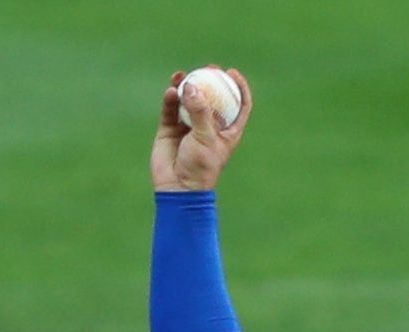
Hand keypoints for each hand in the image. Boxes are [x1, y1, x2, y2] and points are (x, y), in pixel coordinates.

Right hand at [150, 67, 252, 192]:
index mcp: (227, 131)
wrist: (178, 187)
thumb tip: (192, 85)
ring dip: (186, 85)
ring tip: (182, 75)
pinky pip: (171, 108)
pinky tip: (170, 91)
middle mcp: (209, 126)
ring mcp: (188, 126)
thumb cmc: (200, 167)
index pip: (239, 105)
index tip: (232, 72)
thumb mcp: (205, 138)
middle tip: (207, 67)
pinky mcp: (170, 128)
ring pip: (189, 99)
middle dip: (210, 80)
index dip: (238, 87)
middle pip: (213, 97)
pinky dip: (171, 98)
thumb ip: (199, 111)